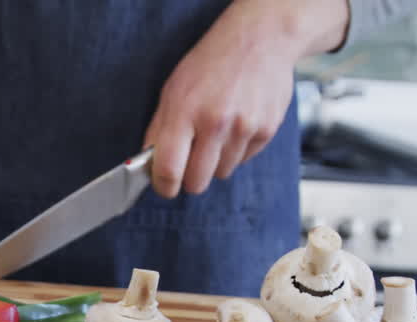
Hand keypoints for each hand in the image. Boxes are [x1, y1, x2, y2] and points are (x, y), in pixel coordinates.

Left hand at [144, 0, 349, 197]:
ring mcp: (244, 128)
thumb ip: (160, 130)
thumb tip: (149, 165)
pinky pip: (243, 161)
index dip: (163, 186)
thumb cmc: (210, 63)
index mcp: (185, 112)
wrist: (259, 39)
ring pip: (221, 174)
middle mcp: (215, 123)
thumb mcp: (173, 90)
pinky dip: (236, 151)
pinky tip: (235, 125)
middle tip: (189, 162)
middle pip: (197, 182)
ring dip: (215, 163)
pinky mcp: (267, 130)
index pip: (169, 170)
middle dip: (190, 178)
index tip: (164, 187)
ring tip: (216, 133)